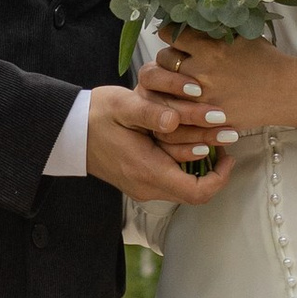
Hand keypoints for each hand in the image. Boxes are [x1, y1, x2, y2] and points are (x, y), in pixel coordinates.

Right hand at [84, 82, 236, 204]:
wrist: (68, 132)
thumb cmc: (95, 116)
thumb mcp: (121, 105)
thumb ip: (150, 113)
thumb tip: (174, 120)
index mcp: (147, 172)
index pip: (197, 192)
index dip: (221, 177)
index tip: (228, 153)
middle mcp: (147, 187)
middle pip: (195, 190)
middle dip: (214, 166)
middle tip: (224, 137)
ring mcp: (142, 187)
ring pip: (184, 185)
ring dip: (200, 164)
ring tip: (210, 137)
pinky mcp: (139, 182)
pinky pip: (171, 180)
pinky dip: (184, 164)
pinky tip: (186, 141)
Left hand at [147, 31, 296, 136]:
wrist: (285, 91)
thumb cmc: (266, 60)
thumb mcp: (241, 35)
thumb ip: (214, 29)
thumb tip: (192, 14)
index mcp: (209, 46)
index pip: (170, 34)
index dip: (170, 33)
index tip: (173, 35)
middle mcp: (201, 70)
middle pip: (163, 59)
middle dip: (168, 57)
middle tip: (177, 58)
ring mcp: (202, 96)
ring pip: (167, 86)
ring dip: (171, 81)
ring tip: (181, 79)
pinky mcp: (206, 116)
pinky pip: (180, 108)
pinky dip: (179, 103)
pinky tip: (187, 98)